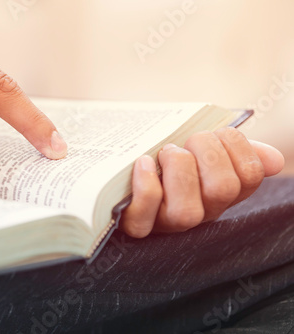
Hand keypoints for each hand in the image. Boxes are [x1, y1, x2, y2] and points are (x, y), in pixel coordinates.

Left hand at [122, 127, 284, 237]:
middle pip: (222, 190)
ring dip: (178, 169)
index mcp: (221, 192)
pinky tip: (143, 162)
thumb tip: (273, 159)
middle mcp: (200, 212)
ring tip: (165, 152)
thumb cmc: (169, 158)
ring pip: (186, 212)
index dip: (236, 147)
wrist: (125, 171)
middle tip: (186, 142)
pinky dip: (146, 185)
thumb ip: (236, 152)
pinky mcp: (137, 225)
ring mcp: (167, 223)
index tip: (216, 133)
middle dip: (206, 152)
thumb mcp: (203, 150)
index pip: (249, 176)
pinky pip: (144, 216)